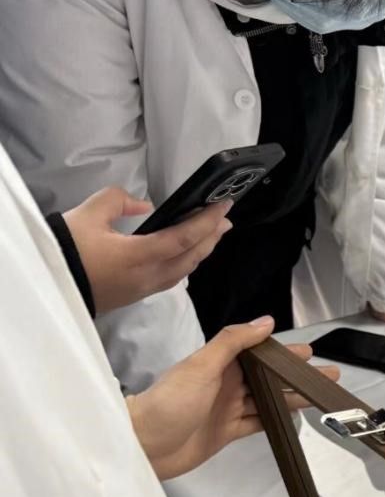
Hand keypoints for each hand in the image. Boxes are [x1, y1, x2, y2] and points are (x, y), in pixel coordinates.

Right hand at [63, 187, 230, 313]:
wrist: (47, 284)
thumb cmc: (66, 249)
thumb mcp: (88, 213)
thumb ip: (118, 201)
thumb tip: (143, 206)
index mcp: (140, 256)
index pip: (184, 238)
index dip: (207, 222)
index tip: (224, 206)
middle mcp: (148, 276)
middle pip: (191, 257)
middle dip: (211, 237)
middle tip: (225, 219)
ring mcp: (143, 289)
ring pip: (183, 271)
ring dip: (201, 251)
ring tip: (211, 235)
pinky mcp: (135, 295)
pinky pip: (171, 279)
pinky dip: (186, 263)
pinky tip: (186, 255)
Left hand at [127, 316, 338, 478]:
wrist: (143, 445)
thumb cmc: (169, 402)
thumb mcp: (201, 366)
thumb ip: (233, 342)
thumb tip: (266, 322)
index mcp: (220, 364)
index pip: (260, 353)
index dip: (285, 352)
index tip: (310, 351)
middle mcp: (227, 384)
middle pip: (270, 377)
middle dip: (297, 375)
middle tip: (327, 375)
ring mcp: (228, 408)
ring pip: (269, 400)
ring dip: (294, 397)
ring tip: (318, 397)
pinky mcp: (226, 432)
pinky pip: (258, 423)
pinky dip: (276, 420)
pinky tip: (293, 418)